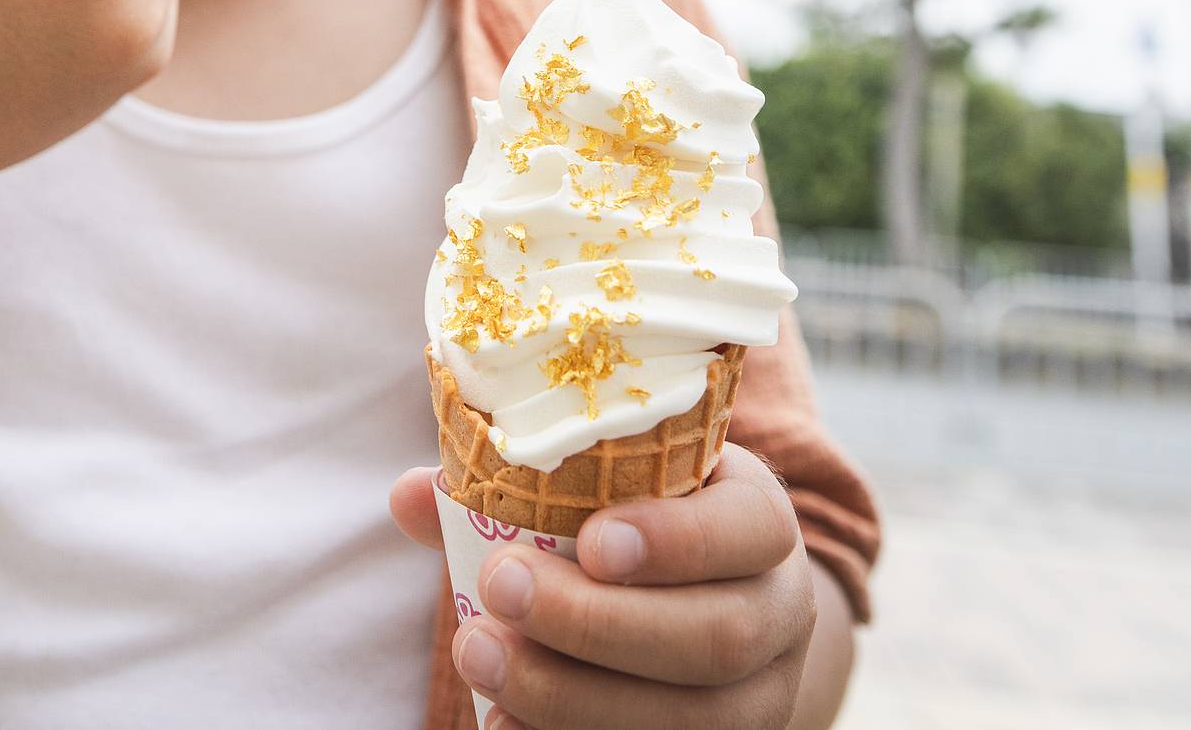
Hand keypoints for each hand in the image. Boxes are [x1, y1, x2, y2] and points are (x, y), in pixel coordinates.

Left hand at [389, 446, 817, 728]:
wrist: (707, 604)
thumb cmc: (635, 528)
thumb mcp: (606, 486)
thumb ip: (516, 484)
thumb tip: (411, 494)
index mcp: (759, 523)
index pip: (745, 528)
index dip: (675, 541)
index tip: (591, 543)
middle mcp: (779, 612)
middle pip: (714, 637)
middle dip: (598, 623)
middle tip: (500, 590)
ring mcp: (762, 697)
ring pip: (690, 716)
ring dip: (572, 693)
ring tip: (481, 657)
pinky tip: (505, 723)